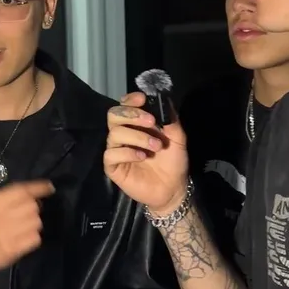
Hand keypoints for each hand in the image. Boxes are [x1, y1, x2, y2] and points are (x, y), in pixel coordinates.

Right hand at [0, 180, 54, 275]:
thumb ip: (8, 196)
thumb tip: (35, 193)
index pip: (22, 190)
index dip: (39, 188)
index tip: (50, 188)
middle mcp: (0, 216)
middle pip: (32, 206)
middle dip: (34, 209)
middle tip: (27, 213)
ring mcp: (6, 234)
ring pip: (36, 222)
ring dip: (34, 223)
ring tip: (24, 226)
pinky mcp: (12, 250)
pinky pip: (35, 239)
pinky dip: (33, 237)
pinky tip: (24, 237)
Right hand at [103, 92, 188, 215]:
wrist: (174, 188)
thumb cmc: (173, 161)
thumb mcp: (177, 137)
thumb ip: (171, 119)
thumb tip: (164, 100)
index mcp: (136, 124)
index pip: (124, 105)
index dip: (130, 100)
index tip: (142, 99)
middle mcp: (123, 134)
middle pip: (113, 115)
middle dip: (132, 115)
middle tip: (151, 122)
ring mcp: (116, 150)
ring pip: (114, 133)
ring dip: (137, 136)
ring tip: (156, 146)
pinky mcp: (113, 167)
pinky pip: (111, 154)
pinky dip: (127, 152)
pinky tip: (142, 157)